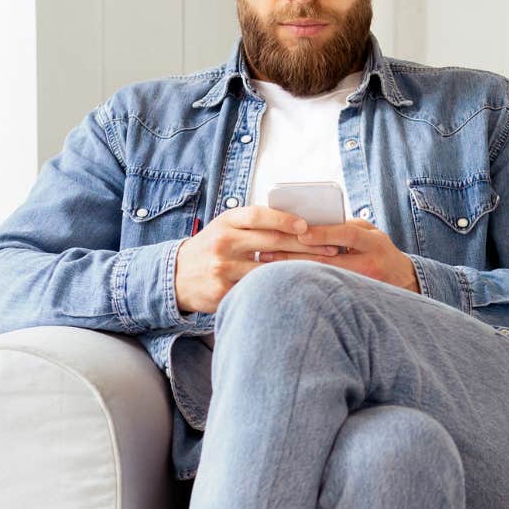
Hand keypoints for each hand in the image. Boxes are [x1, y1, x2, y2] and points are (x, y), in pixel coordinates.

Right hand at [175, 206, 334, 313]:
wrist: (175, 276)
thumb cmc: (213, 247)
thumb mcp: (226, 228)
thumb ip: (254, 224)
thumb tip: (301, 221)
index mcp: (226, 222)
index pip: (257, 216)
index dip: (283, 219)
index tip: (307, 225)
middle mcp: (223, 242)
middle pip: (271, 242)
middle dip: (306, 246)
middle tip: (332, 249)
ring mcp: (222, 268)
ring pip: (270, 269)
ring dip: (300, 269)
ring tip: (325, 270)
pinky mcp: (223, 292)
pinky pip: (259, 289)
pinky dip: (282, 288)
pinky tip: (302, 288)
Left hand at [257, 218, 420, 293]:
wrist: (403, 281)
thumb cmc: (381, 251)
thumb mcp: (371, 234)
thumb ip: (346, 227)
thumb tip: (313, 222)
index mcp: (374, 244)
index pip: (348, 235)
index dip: (324, 233)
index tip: (300, 232)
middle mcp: (368, 266)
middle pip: (327, 260)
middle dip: (294, 255)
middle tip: (266, 252)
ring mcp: (360, 285)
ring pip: (320, 278)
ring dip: (291, 270)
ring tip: (266, 265)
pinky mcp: (352, 297)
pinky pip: (322, 288)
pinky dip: (300, 281)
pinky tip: (280, 279)